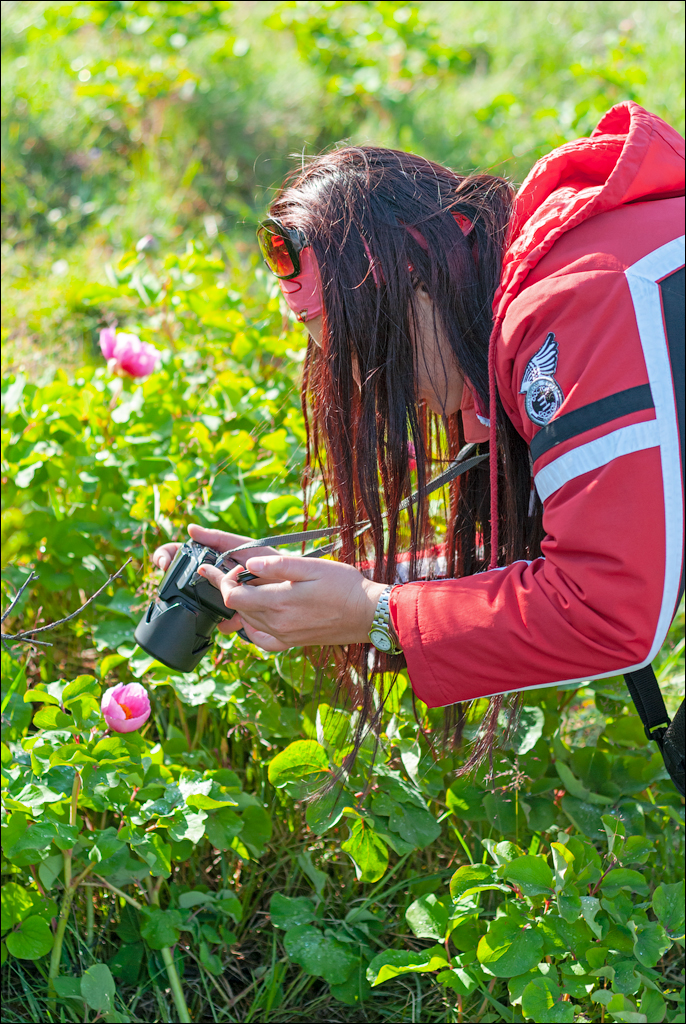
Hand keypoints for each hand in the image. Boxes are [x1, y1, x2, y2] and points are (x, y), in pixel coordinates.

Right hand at [152, 524, 280, 637]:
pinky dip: (225, 622)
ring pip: (202, 605)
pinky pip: (222, 624)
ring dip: (206, 604)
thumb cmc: (271, 562)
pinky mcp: (237, 618)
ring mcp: (223, 601)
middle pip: (183, 583)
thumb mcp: (245, 547)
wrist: (298, 586)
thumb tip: (190, 529)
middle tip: (184, 576)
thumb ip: (219, 539)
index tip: (163, 562)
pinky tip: (232, 618)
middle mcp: (214, 582)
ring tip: (220, 594)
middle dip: (178, 582)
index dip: (164, 557)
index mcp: (213, 561)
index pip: (176, 557)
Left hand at [197, 554, 386, 651]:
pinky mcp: (291, 642)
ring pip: (247, 621)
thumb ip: (279, 564)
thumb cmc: (344, 586)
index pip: (232, 595)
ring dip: (241, 604)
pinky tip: (258, 613)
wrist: (369, 614)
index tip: (226, 566)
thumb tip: (248, 562)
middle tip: (226, 571)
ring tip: (242, 586)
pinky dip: (253, 626)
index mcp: (279, 602)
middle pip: (236, 609)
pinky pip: (261, 638)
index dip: (223, 579)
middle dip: (228, 589)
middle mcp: (277, 624)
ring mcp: (283, 636)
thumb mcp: (313, 566)